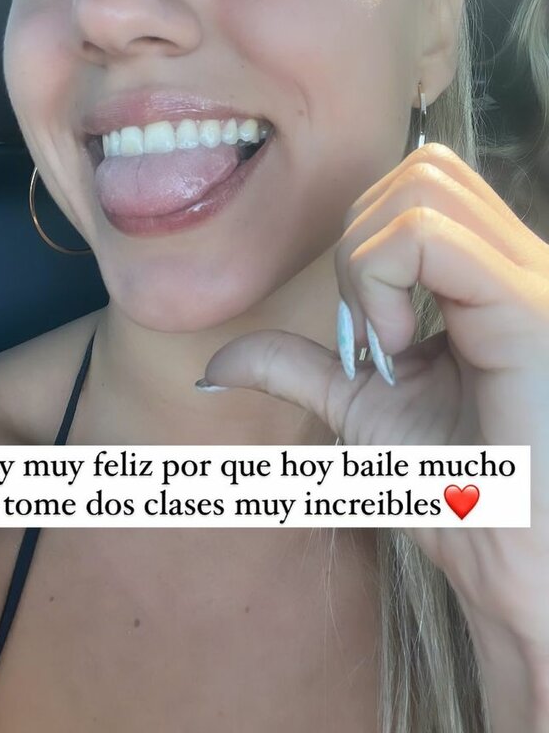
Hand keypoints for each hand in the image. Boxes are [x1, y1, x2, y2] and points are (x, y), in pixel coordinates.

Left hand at [201, 143, 548, 667]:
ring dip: (367, 262)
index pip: (411, 187)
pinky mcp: (528, 306)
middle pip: (417, 169)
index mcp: (487, 275)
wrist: (510, 563)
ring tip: (388, 345)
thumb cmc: (457, 491)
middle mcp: (515, 261)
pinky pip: (431, 237)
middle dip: (358, 241)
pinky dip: (381, 281)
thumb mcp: (359, 411)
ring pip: (422, 184)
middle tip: (367, 334)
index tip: (361, 340)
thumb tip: (214, 363)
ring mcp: (526, 276)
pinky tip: (398, 349)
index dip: (358, 246)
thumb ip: (296, 368)